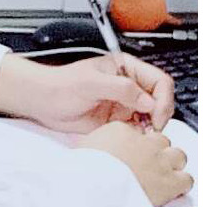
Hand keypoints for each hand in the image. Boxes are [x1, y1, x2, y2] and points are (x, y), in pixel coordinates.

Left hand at [0, 53, 177, 133]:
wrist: (43, 101)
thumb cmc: (61, 85)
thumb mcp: (91, 83)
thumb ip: (121, 89)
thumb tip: (147, 100)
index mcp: (127, 68)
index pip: (159, 81)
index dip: (162, 99)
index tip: (155, 114)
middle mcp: (129, 86)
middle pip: (160, 100)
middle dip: (160, 115)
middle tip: (152, 129)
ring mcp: (124, 104)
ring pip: (151, 117)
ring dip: (151, 127)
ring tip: (142, 135)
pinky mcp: (117, 121)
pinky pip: (137, 130)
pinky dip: (139, 136)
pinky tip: (131, 139)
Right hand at [77, 121, 191, 206]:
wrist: (93, 195)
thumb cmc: (84, 176)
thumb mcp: (83, 149)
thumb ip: (96, 143)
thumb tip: (96, 146)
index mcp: (121, 131)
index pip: (137, 131)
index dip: (136, 145)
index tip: (131, 154)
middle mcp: (144, 143)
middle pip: (161, 140)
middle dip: (157, 152)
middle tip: (147, 165)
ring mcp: (159, 161)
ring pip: (178, 156)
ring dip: (171, 165)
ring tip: (161, 176)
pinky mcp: (170, 182)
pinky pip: (186, 179)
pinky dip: (180, 184)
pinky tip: (171, 190)